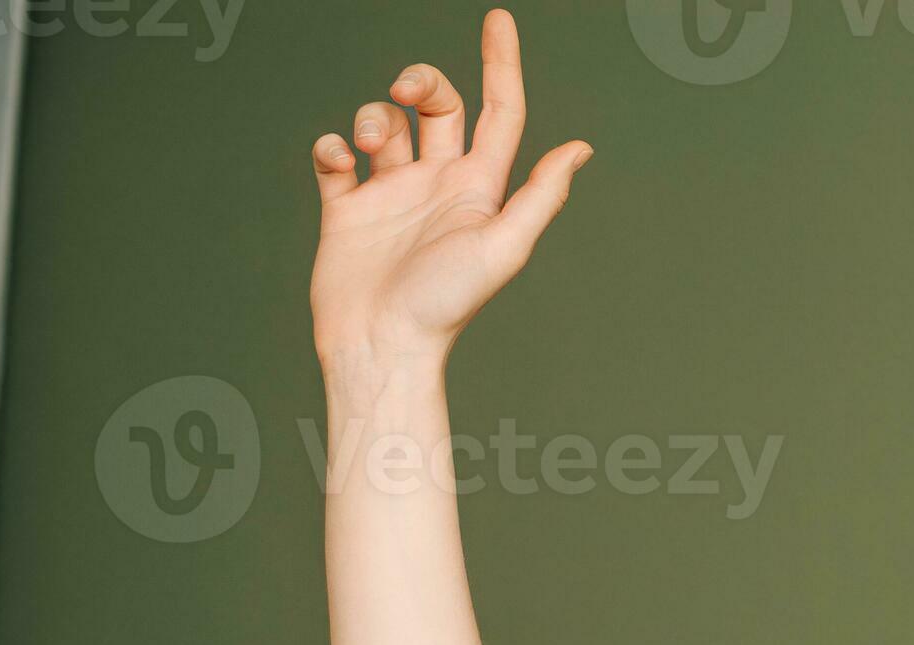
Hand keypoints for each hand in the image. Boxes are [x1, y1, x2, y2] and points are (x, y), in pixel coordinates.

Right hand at [308, 9, 590, 366]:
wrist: (381, 344)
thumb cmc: (444, 305)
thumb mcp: (503, 246)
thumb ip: (541, 196)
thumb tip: (582, 149)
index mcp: (479, 189)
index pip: (499, 113)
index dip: (502, 65)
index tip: (500, 19)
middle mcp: (438, 185)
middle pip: (437, 105)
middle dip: (422, 80)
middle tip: (406, 88)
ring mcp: (391, 195)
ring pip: (384, 124)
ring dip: (373, 116)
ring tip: (368, 145)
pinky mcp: (347, 209)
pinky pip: (335, 156)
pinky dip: (331, 145)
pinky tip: (338, 160)